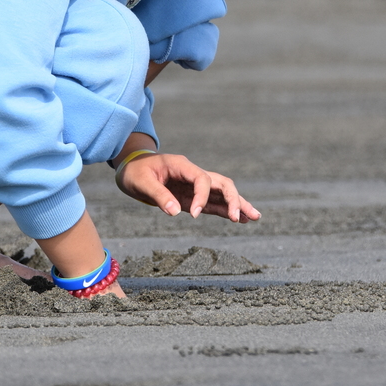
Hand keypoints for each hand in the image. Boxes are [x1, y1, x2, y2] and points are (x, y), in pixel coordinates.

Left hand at [117, 153, 260, 222]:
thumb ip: (158, 195)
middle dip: (233, 199)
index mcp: (182, 165)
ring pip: (223, 193)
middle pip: (221, 183)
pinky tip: (240, 220)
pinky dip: (227, 210)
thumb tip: (175, 212)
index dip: (202, 196)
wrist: (131, 169)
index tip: (193, 214)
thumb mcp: (141, 182)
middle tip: (238, 217)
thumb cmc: (135, 172)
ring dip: (238, 204)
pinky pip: (214, 203)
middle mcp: (193, 174)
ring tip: (254, 217)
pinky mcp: (193, 197)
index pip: (202, 178)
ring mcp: (195, 186)